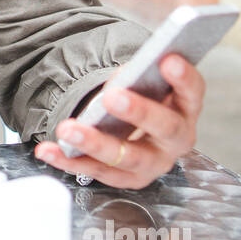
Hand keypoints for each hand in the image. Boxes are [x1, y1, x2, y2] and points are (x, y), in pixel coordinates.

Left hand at [33, 54, 204, 188]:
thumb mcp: (144, 83)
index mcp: (185, 109)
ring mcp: (153, 163)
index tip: (168, 60)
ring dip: (95, 143)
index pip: (192, 92)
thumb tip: (121, 78)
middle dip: (139, 112)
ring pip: (127, 158)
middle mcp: (176, 140)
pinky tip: (48, 150)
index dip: (183, 78)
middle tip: (113, 96)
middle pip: (165, 128)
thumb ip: (137, 78)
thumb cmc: (142, 98)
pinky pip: (96, 172)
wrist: (133, 127)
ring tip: (67, 129)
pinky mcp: (127, 179)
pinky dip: (69, 161)